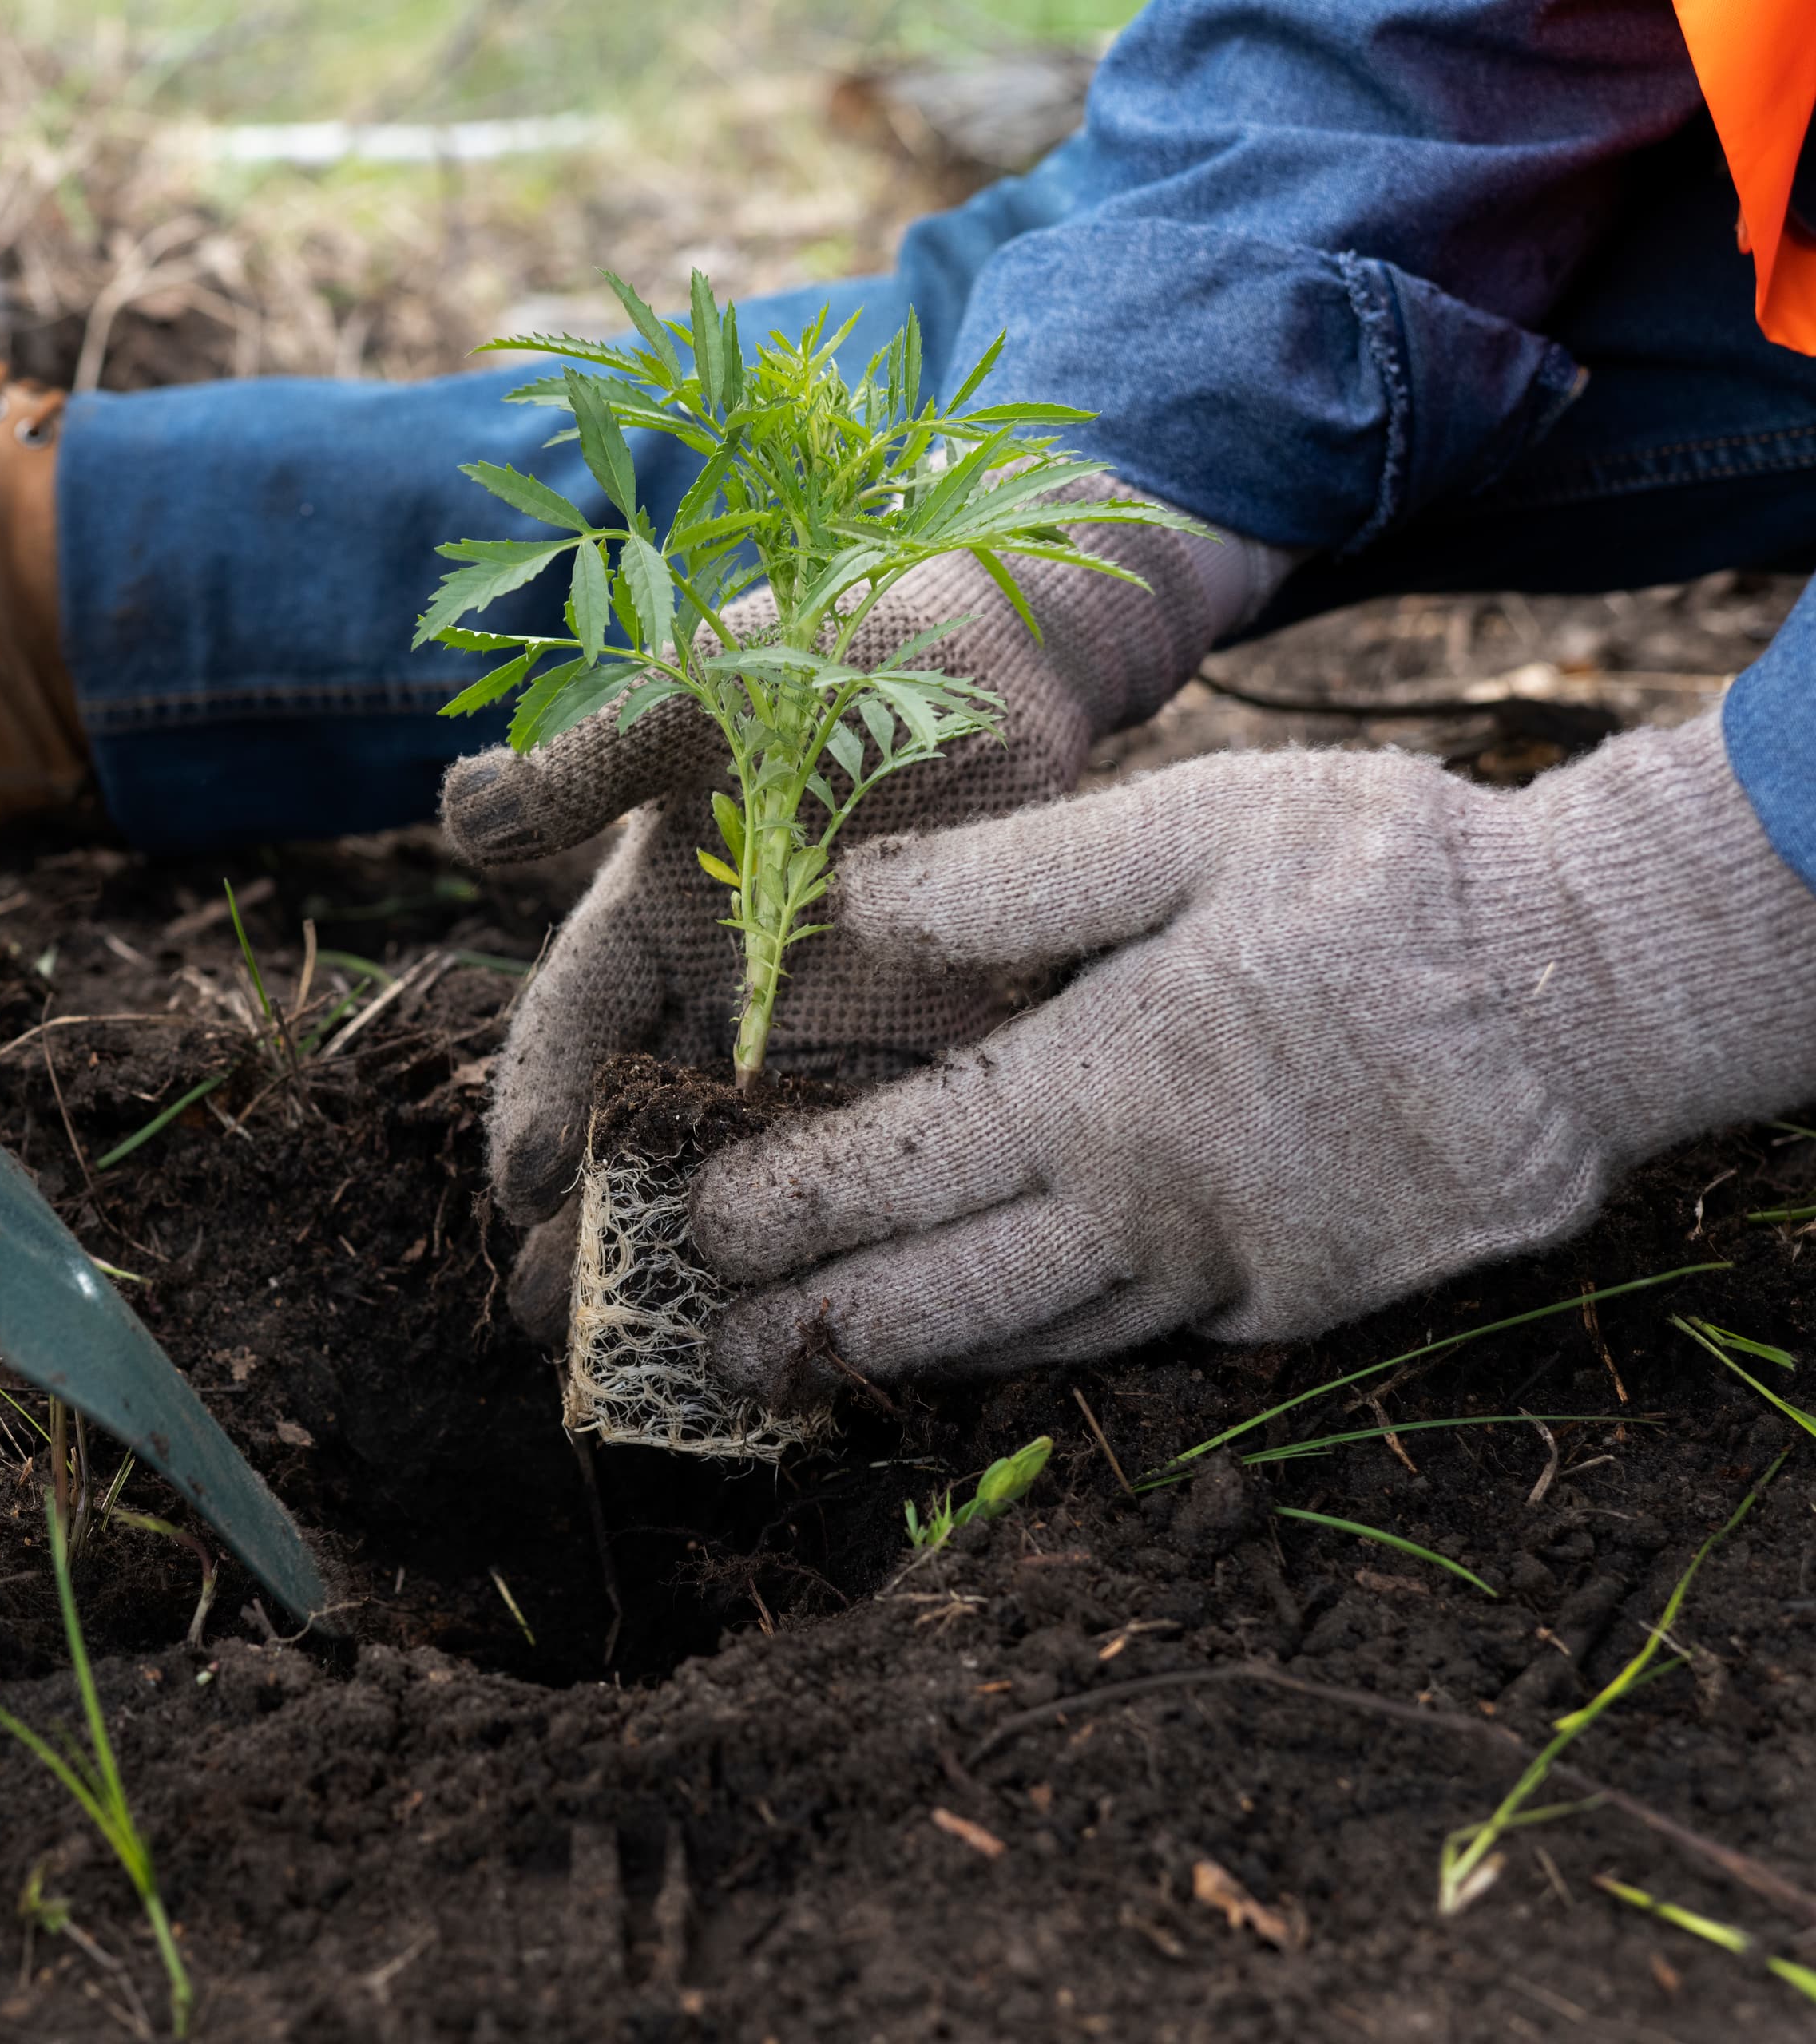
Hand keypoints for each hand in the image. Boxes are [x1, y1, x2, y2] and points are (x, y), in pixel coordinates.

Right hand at [442, 491, 1277, 1333]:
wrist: (981, 644)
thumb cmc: (813, 649)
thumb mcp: (689, 691)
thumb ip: (587, 761)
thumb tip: (460, 816)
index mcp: (644, 919)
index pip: (571, 1032)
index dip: (540, 1106)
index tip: (522, 1185)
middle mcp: (723, 994)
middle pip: (646, 1130)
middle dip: (599, 1229)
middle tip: (555, 1323)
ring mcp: (826, 1027)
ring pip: (760, 1162)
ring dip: (719, 1256)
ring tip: (677, 1355)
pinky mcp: (932, 1041)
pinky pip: (890, 1141)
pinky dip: (863, 1218)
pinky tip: (845, 1301)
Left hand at [692, 714, 1815, 1396]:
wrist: (1594, 995)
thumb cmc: (1392, 884)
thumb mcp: (1198, 825)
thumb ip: (1015, 877)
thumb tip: (853, 896)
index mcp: (1095, 1085)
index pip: (885, 1172)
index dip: (771, 1209)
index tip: (685, 1228)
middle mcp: (1142, 1208)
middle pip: (934, 1299)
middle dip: (809, 1330)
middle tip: (709, 1349)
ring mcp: (1221, 1274)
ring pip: (1027, 1341)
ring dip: (910, 1362)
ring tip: (816, 1371)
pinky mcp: (1292, 1306)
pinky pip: (1136, 1342)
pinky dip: (1045, 1350)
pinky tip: (991, 1343)